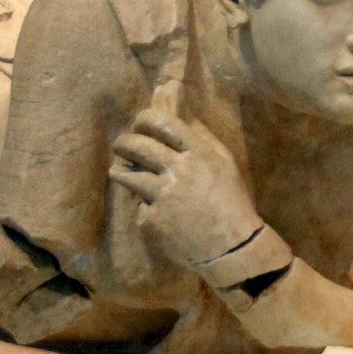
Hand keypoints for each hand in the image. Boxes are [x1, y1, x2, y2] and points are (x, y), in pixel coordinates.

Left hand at [108, 110, 261, 269]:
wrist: (232, 247)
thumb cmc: (231, 201)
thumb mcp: (224, 162)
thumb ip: (200, 135)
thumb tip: (181, 106)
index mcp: (199, 154)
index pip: (164, 122)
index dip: (146, 117)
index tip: (140, 122)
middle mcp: (179, 171)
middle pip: (137, 145)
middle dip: (124, 142)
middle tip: (123, 145)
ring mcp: (163, 196)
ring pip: (126, 174)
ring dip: (120, 170)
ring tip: (121, 171)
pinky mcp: (153, 219)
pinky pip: (138, 204)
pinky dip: (142, 205)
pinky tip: (155, 210)